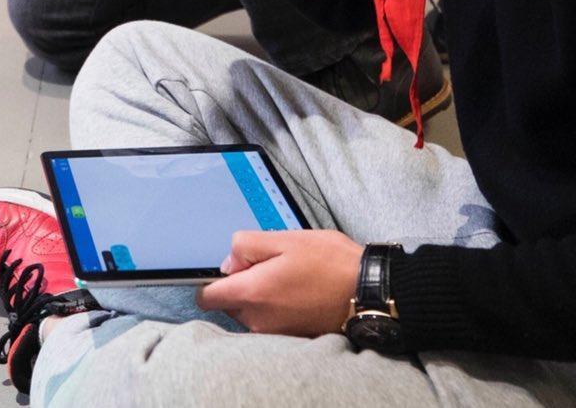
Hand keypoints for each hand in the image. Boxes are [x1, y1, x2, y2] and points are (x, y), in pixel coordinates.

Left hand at [198, 229, 363, 336]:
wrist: (368, 292)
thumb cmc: (330, 263)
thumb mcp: (284, 239)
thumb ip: (245, 246)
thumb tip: (229, 261)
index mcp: (252, 294)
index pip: (207, 297)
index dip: (214, 279)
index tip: (235, 267)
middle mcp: (258, 320)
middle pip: (229, 303)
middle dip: (242, 284)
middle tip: (271, 266)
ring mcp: (275, 332)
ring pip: (250, 311)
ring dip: (260, 295)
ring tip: (289, 277)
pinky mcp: (291, 336)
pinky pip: (269, 320)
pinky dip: (276, 306)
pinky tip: (298, 291)